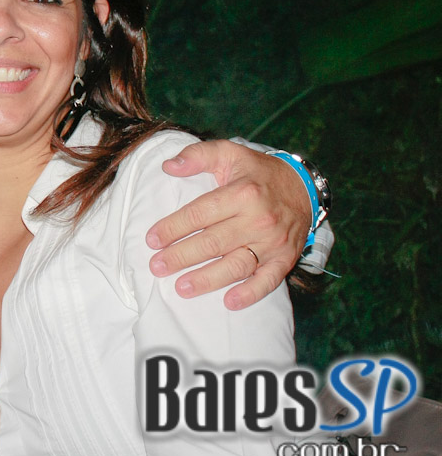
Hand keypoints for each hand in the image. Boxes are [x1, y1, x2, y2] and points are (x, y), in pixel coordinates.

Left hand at [145, 140, 309, 309]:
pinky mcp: (285, 259)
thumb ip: (197, 155)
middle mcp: (259, 219)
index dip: (174, 227)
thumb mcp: (229, 152)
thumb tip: (168, 166)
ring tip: (180, 287)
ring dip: (207, 279)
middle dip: (181, 256)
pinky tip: (229, 302)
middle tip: (157, 267)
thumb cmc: (257, 172)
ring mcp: (273, 242)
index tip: (151, 239)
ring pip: (236, 265)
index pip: (201, 213)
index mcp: (243, 193)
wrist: (304, 188)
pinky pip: (269, 281)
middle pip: (213, 242)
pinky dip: (251, 293)